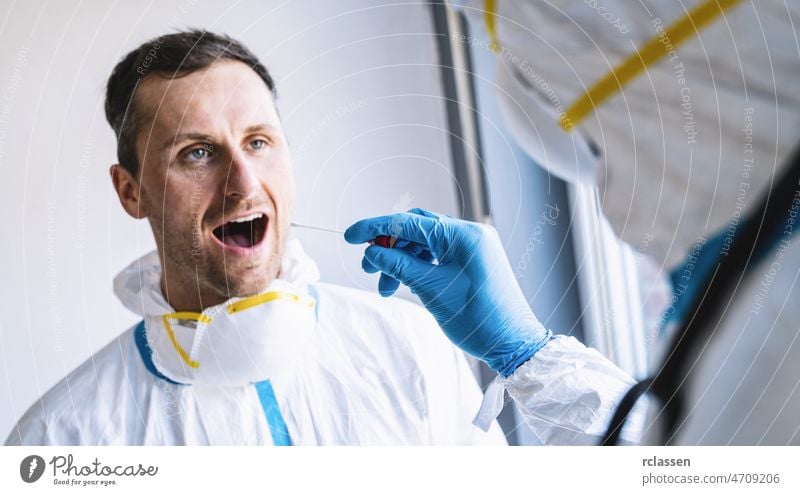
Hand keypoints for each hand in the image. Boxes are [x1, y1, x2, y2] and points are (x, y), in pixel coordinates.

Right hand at [345, 208, 551, 375]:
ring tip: (385, 286)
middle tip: (368, 268)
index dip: (376, 228)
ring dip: (402, 260)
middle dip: (389, 245)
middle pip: (417, 229)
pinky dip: (419, 266)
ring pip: (426, 243)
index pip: (410, 222)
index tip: (351, 236)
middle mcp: (470, 234)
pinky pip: (439, 254)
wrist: (513, 343)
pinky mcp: (474, 259)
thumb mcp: (432, 290)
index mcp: (464, 235)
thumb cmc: (478, 319)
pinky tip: (405, 283)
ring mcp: (474, 246)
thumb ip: (399, 266)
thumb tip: (372, 252)